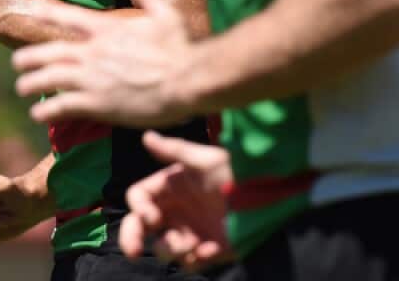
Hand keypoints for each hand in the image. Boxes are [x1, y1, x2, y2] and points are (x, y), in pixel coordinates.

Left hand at [13, 0, 198, 126]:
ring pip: (49, 78)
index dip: (47, 14)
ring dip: (31, 83)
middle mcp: (94, 51)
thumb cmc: (181, 47)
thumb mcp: (166, 14)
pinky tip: (37, 114)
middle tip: (16, 63)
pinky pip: (62, 106)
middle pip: (50, 51)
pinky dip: (46, 110)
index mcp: (108, 29)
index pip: (69, 17)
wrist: (188, 79)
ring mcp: (93, 78)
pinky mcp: (97, 103)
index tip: (32, 12)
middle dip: (29, 57)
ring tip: (22, 89)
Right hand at [121, 132, 232, 270]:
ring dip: (172, 249)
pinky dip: (196, 259)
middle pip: (139, 226)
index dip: (139, 208)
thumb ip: (174, 150)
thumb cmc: (236, 175)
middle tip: (134, 252)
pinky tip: (212, 249)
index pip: (139, 198)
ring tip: (194, 245)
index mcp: (171, 186)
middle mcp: (175, 209)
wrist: (267, 201)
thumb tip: (146, 136)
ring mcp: (189, 231)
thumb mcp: (205, 160)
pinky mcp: (205, 250)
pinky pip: (188, 262)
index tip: (152, 218)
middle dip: (132, 238)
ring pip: (162, 248)